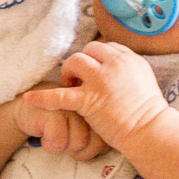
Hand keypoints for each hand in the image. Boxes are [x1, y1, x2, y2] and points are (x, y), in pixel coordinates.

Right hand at [12, 88, 106, 159]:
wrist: (27, 108)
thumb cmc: (57, 122)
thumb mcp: (81, 130)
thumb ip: (96, 138)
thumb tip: (102, 149)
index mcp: (100, 109)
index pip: (106, 142)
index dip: (89, 151)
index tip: (75, 143)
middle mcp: (90, 103)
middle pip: (95, 144)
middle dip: (78, 151)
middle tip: (65, 140)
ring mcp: (73, 103)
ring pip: (78, 143)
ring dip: (63, 147)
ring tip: (55, 134)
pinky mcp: (54, 106)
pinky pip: (59, 141)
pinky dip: (50, 144)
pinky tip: (44, 133)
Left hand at [26, 41, 166, 154]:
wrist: (149, 131)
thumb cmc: (147, 111)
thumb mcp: (143, 78)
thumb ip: (127, 69)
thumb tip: (112, 66)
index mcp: (128, 59)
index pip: (105, 47)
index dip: (97, 59)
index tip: (95, 72)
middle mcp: (114, 64)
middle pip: (89, 50)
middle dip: (82, 63)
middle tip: (82, 80)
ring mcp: (101, 80)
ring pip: (75, 61)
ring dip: (69, 72)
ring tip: (71, 86)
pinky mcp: (88, 99)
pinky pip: (60, 95)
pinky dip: (43, 97)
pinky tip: (30, 98)